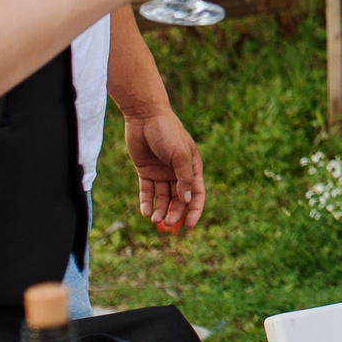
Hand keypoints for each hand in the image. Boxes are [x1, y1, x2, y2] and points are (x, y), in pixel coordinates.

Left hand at [123, 106, 207, 231]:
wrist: (145, 116)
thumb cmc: (167, 132)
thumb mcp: (179, 155)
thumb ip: (184, 178)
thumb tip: (188, 201)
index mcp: (192, 166)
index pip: (196, 193)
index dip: (194, 210)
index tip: (189, 225)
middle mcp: (178, 171)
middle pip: (179, 198)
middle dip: (175, 212)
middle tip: (167, 224)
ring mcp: (161, 171)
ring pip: (163, 197)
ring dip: (160, 210)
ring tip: (155, 220)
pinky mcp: (146, 170)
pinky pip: (147, 190)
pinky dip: (146, 202)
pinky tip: (144, 212)